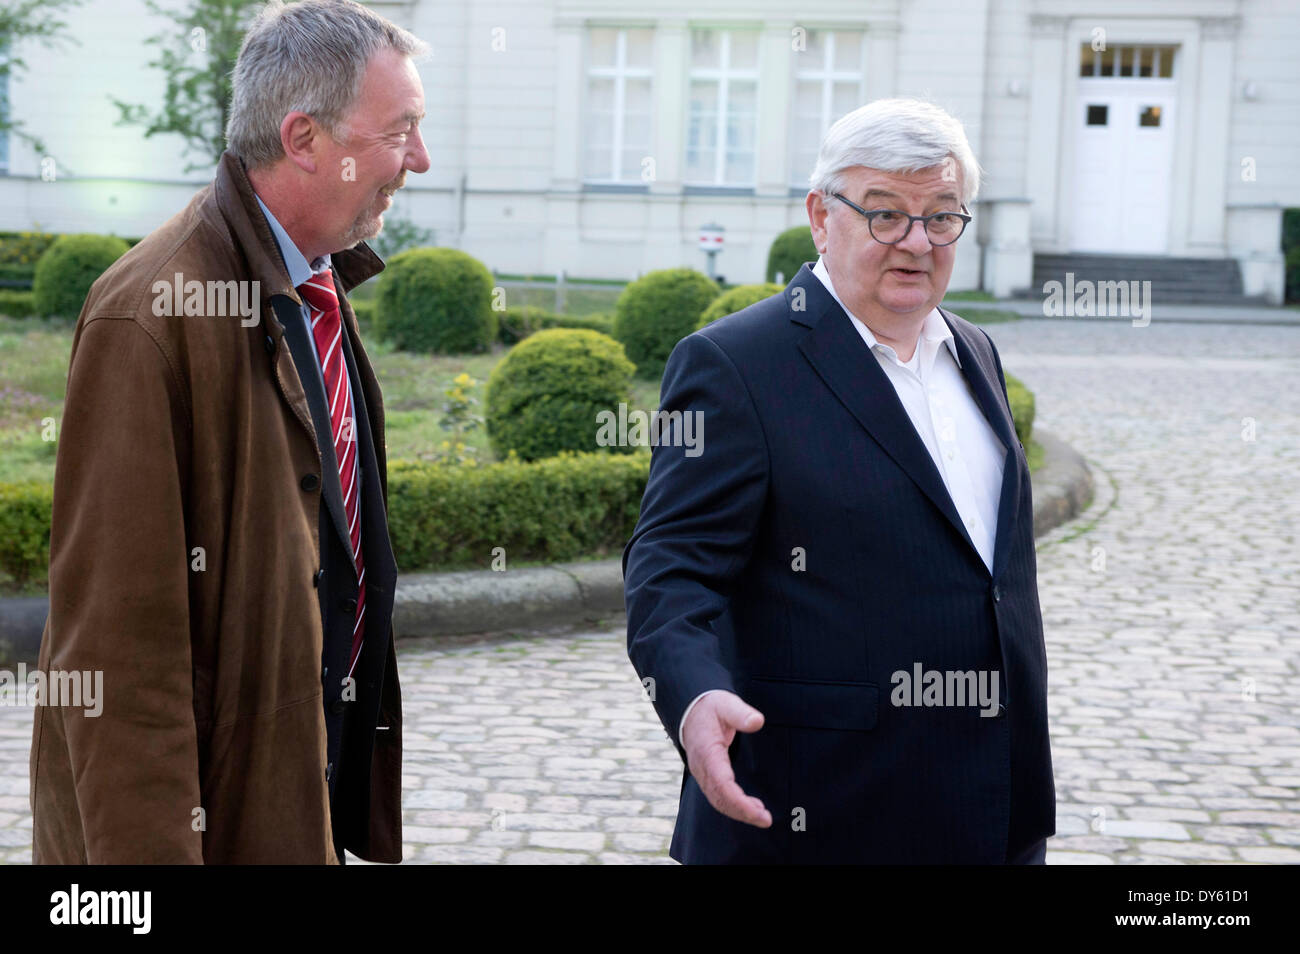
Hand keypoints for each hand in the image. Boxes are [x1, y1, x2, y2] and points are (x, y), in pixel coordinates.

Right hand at [681, 691, 771, 827]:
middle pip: (720, 798)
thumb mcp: (726, 703)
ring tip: (762, 817)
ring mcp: (702, 773)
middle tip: (766, 820)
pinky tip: (750, 807)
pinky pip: (717, 796)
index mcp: (707, 752)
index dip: (739, 802)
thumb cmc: (711, 707)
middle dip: (742, 812)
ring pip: (718, 800)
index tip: (759, 811)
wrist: (691, 710)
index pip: (722, 784)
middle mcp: (702, 767)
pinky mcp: (706, 775)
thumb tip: (758, 721)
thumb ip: (740, 713)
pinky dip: (733, 806)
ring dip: (738, 811)